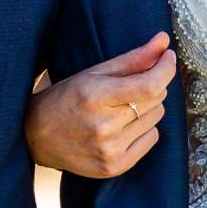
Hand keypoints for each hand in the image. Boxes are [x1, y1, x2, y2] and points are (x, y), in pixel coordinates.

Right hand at [24, 32, 176, 178]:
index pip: (149, 85)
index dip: (165, 69)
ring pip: (156, 118)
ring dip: (147, 108)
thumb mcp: (94, 73)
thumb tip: (164, 41)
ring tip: (121, 108)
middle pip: (155, 99)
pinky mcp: (115, 166)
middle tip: (130, 86)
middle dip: (151, 86)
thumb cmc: (66, 99)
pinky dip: (144, 129)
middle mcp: (104, 126)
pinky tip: (122, 128)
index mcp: (95, 96)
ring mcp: (110, 150)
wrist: (38, 137)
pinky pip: (152, 139)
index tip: (168, 57)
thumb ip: (132, 58)